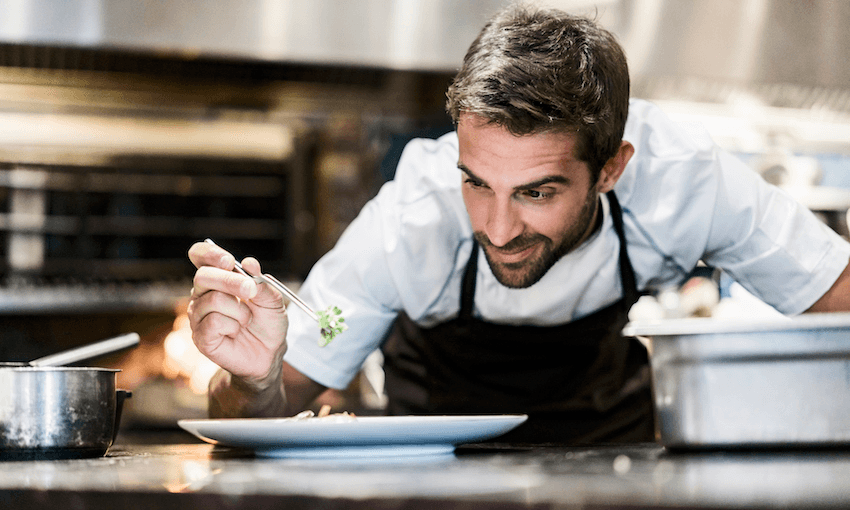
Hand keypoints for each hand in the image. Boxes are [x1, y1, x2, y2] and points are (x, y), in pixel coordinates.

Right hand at [187, 241, 288, 388]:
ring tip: (246, 319)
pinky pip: (213, 322)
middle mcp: (203, 294)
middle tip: (250, 291)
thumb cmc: (267, 323)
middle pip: (204, 276)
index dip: (209, 254)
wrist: (269, 354)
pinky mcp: (200, 336)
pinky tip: (236, 332)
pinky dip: (232, 325)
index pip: (200, 256)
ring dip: (239, 310)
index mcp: (218, 279)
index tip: (228, 260)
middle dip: (230, 281)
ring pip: (212, 300)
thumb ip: (262, 283)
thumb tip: (249, 263)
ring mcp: (198, 315)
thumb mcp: (272, 300)